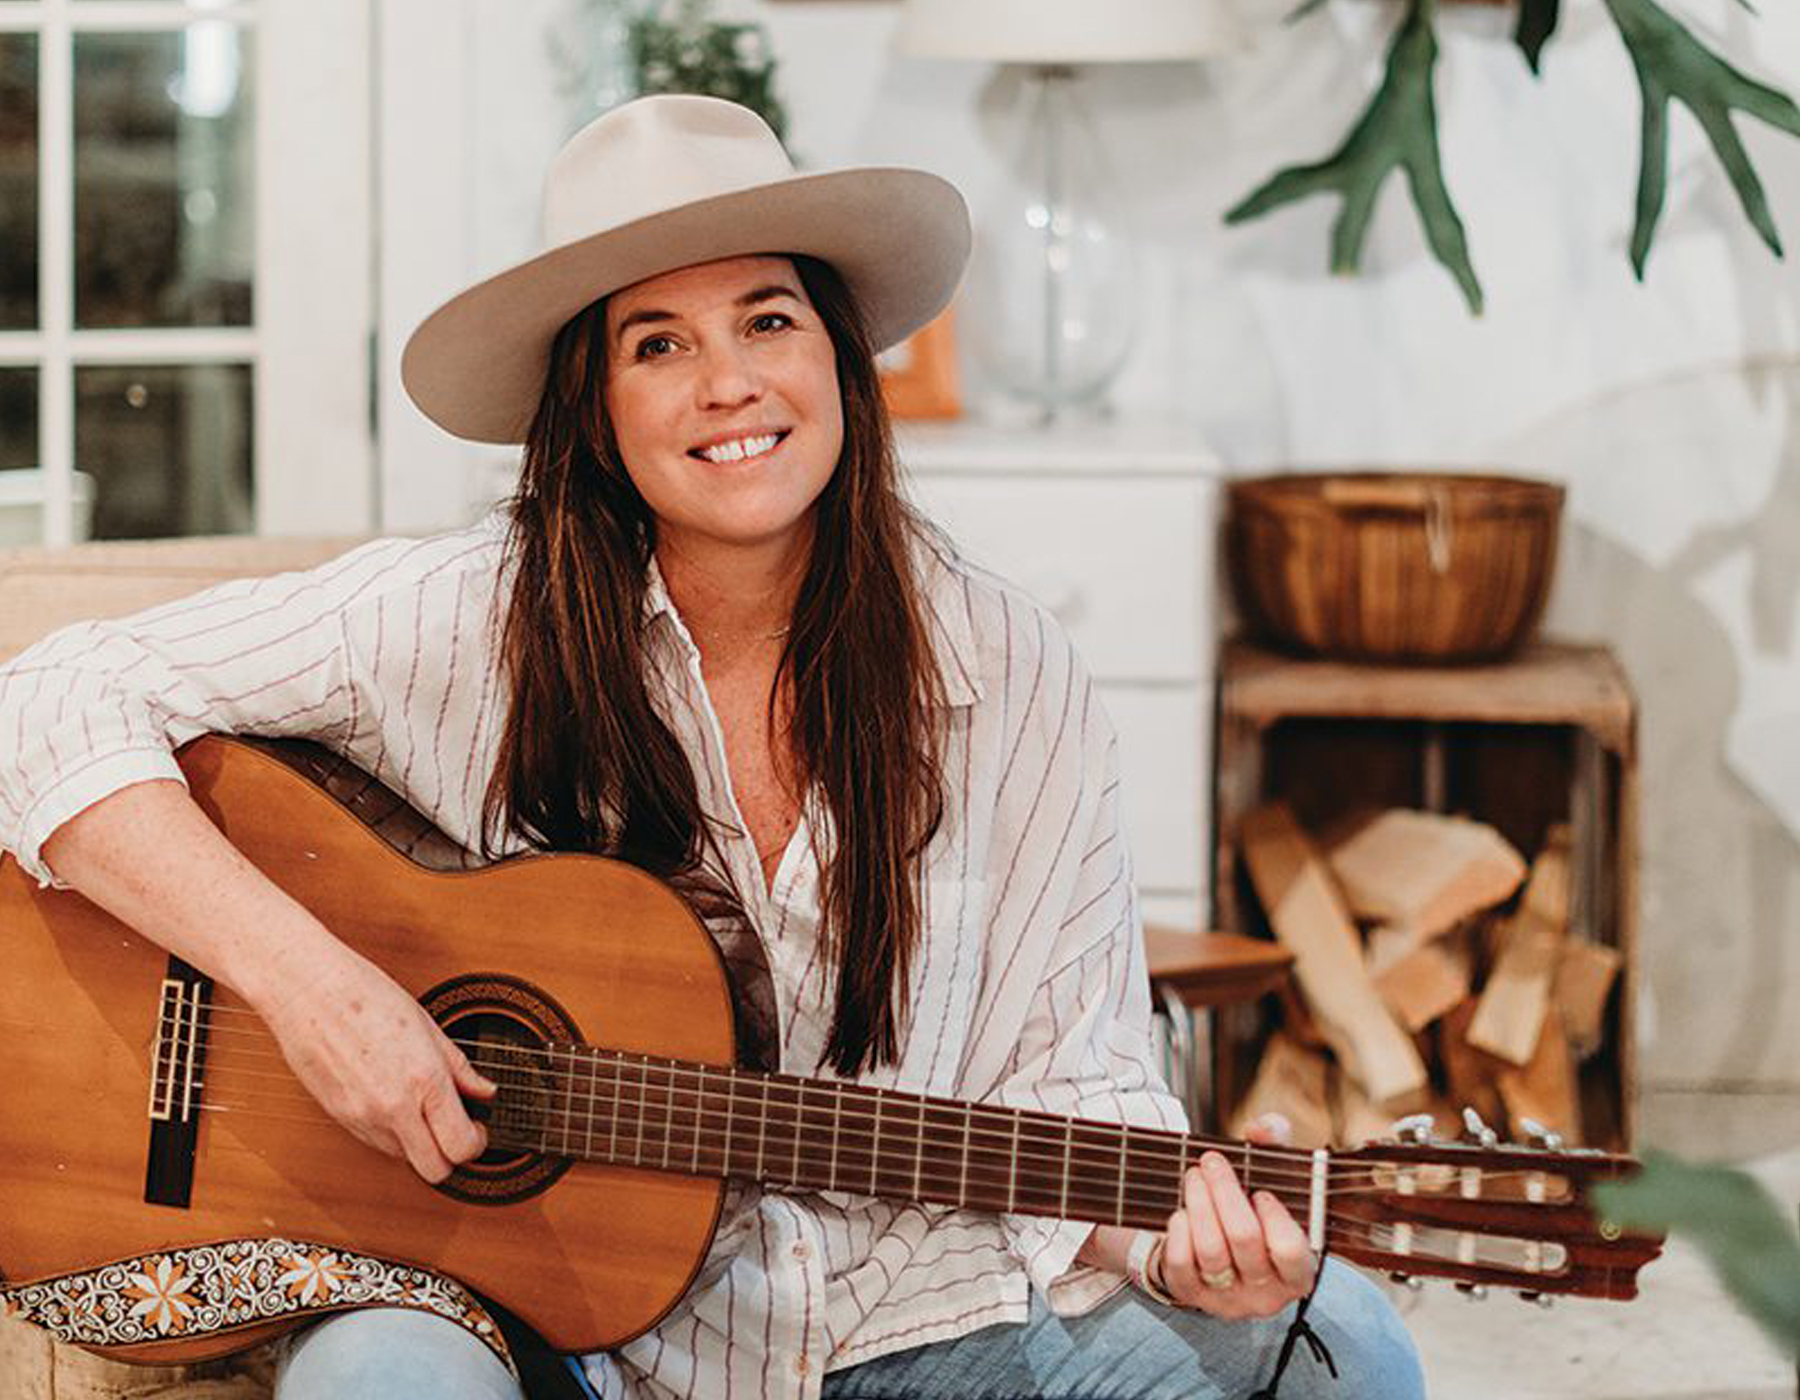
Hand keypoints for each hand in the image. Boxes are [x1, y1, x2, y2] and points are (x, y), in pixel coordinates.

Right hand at [252, 935, 495, 1183]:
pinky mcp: (340, 1118)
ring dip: (420, 1144)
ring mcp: (363, 1117)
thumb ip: (460, 1068)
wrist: (309, 990)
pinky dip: (393, 1134)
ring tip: (423, 1107)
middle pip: (435, 1170)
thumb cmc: (367, 996)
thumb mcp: (428, 1026)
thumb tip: (485, 1091)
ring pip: (405, 1159)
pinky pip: (377, 1143)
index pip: (462, 1146)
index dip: (477, 1143)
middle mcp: (394, 1107)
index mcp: (424, 1080)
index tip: (478, 1127)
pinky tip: (395, 1102)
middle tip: (457, 1129)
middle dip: (452, 1156)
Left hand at [1154, 1115, 1315, 1318]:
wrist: (1218, 1245)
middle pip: (1244, 1238)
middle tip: (1212, 1161)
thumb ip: (1275, 1142)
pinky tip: (1182, 1211)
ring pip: (1210, 1249)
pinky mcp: (1192, 1297)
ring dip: (1198, 1202)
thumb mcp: (1273, 1174)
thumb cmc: (1254, 1207)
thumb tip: (1261, 1129)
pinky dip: (1178, 1231)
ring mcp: (1228, 1300)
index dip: (1275, 1217)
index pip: (1292, 1251)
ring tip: (1194, 1176)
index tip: (1260, 1191)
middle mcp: (1266, 1296)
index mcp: (1297, 1274)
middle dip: (1224, 1191)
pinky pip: (1181, 1264)